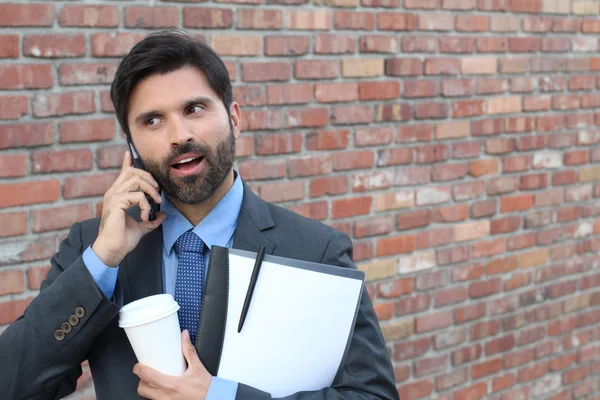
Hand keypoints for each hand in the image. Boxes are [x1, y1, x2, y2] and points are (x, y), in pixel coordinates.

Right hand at [92, 151, 165, 266]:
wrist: (112, 251)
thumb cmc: (122, 240)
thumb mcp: (142, 227)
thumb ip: (152, 219)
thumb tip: (164, 214)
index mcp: (117, 195)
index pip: (123, 173)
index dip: (127, 162)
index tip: (129, 152)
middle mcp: (113, 192)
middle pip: (133, 172)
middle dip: (150, 179)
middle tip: (158, 194)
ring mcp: (113, 196)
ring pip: (136, 179)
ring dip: (151, 189)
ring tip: (156, 202)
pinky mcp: (116, 203)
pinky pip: (137, 196)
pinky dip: (146, 205)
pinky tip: (145, 217)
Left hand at [134, 330, 212, 399]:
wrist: (212, 399)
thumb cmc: (205, 388)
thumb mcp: (197, 367)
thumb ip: (189, 350)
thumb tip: (184, 336)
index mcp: (170, 385)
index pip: (146, 376)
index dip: (138, 369)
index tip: (138, 365)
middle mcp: (165, 396)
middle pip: (142, 389)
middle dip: (141, 380)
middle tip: (145, 373)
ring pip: (148, 397)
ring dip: (148, 388)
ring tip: (153, 381)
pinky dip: (155, 395)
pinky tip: (161, 390)